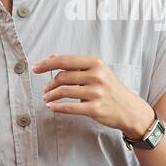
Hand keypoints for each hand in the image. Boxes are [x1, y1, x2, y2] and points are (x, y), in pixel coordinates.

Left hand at [33, 54, 153, 138]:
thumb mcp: (97, 71)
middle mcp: (97, 76)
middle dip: (49, 84)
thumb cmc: (111, 89)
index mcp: (96, 63)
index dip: (47, 64)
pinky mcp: (95, 108)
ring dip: (50, 96)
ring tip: (47, 98)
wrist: (129, 109)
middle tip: (45, 89)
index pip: (65, 61)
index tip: (35, 68)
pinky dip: (57, 107)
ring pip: (64, 92)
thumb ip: (75, 65)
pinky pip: (70, 108)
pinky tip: (51, 107)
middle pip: (62, 77)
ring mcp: (96, 93)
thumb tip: (51, 56)